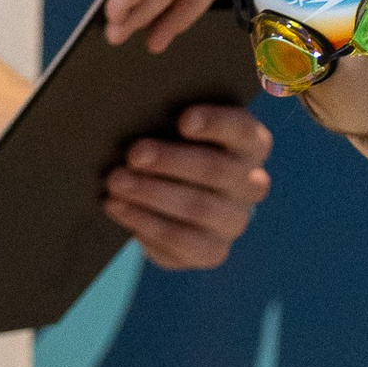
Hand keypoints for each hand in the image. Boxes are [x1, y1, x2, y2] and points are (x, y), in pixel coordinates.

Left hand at [102, 98, 272, 269]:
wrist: (169, 198)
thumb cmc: (170, 148)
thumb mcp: (173, 129)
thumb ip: (167, 118)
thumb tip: (133, 114)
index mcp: (250, 144)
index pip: (241, 129)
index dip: (215, 123)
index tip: (183, 121)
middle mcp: (251, 184)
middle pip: (217, 170)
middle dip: (171, 162)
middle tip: (133, 154)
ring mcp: (235, 222)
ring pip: (199, 208)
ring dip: (152, 194)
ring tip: (115, 183)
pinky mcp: (213, 252)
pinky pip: (180, 240)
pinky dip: (144, 222)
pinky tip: (117, 207)